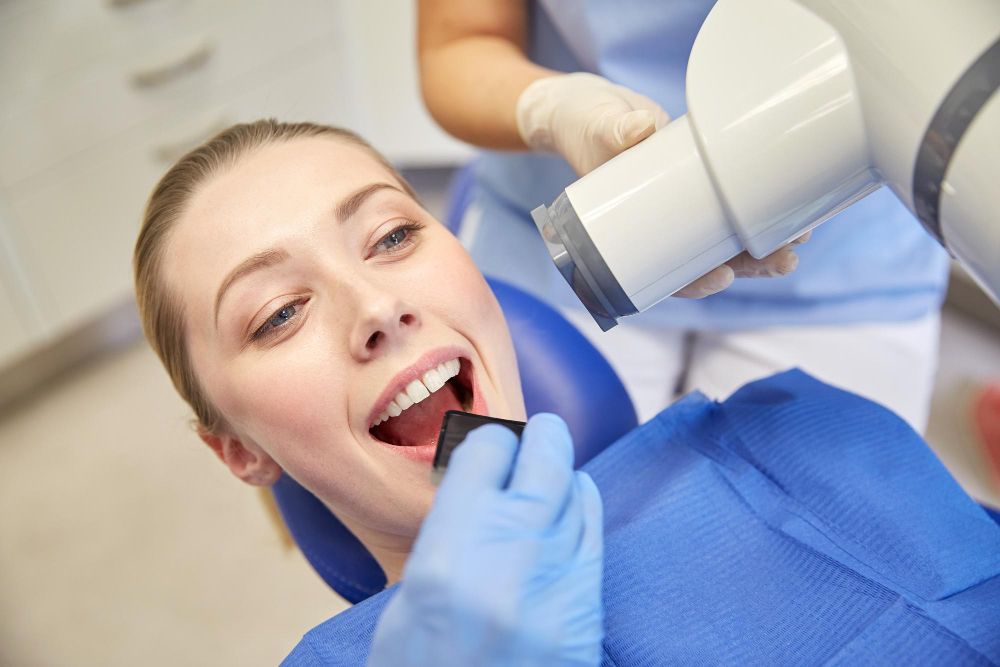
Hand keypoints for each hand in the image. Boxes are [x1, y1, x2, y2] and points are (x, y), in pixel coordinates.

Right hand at [368, 414, 603, 666]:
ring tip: (548, 476)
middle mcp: (511, 554)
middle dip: (537, 438)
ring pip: (576, 489)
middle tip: (533, 435)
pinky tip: (572, 509)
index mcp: (450, 551)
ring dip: (560, 476)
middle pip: (545, 455)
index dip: (486, 442)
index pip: (487, 450)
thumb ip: (449, 538)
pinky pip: (593, 533)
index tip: (486, 447)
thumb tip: (478, 496)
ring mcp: (559, 580)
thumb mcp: (408, 602)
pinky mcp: (587, 609)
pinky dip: (582, 511)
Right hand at [517, 72, 810, 297]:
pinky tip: (793, 204)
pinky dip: (761, 207)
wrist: (590, 108)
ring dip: (765, 242)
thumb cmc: (583, 125)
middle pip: (707, 261)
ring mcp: (684, 204)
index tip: (721, 276)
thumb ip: (614, 129)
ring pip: (727, 237)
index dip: (694, 283)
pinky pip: (734, 202)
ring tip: (800, 235)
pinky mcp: (702, 178)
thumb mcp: (595, 127)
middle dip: (748, 264)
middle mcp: (662, 225)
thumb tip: (639, 129)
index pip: (663, 273)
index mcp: (630, 233)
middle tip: (785, 259)